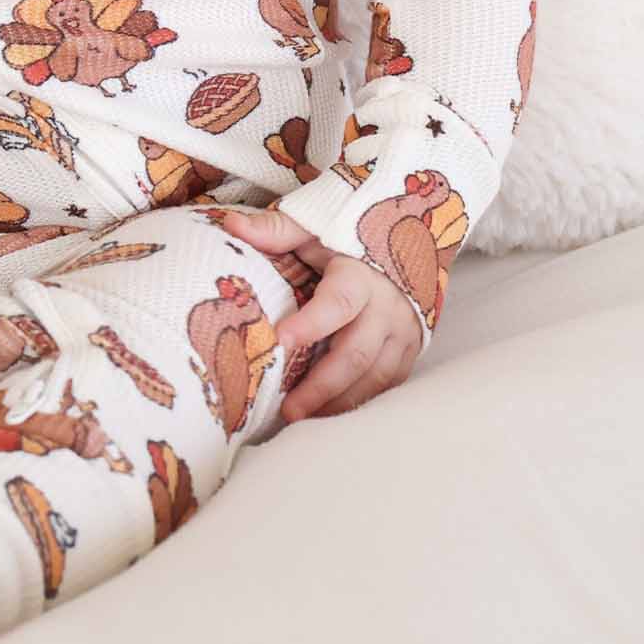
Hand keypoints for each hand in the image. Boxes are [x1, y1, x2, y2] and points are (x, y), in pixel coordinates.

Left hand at [221, 204, 422, 421]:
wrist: (402, 242)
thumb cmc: (346, 238)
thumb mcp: (312, 227)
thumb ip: (276, 230)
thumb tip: (233, 226)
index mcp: (361, 274)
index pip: (337, 302)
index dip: (310, 324)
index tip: (279, 341)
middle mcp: (387, 306)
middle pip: (356, 353)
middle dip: (321, 385)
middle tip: (288, 410)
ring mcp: (403, 331)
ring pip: (374, 376)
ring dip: (338, 401)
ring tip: (301, 417)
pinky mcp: (409, 350)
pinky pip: (387, 384)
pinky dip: (357, 400)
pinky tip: (328, 412)